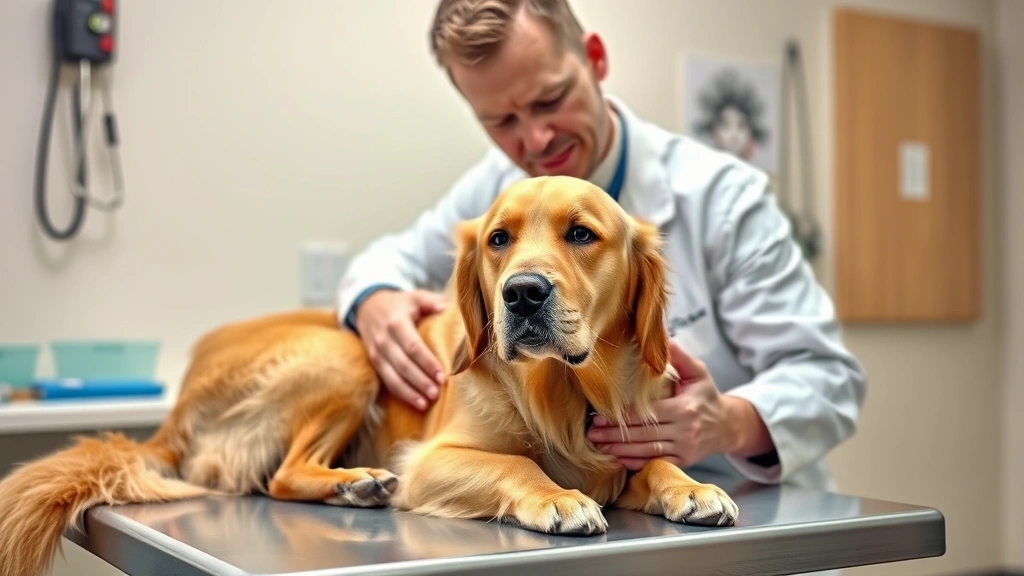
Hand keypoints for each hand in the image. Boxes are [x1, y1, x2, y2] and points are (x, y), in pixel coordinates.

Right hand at [354, 289, 447, 410]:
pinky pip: (387, 381)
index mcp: (396, 323)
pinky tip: (416, 403)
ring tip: (427, 403)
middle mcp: (384, 340)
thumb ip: (431, 301)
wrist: (368, 307)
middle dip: (420, 381)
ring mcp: (376, 353)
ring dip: (410, 392)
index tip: (442, 375)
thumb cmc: (400, 304)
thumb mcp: (415, 297)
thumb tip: (447, 309)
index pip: (412, 346)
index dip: (427, 362)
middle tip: (436, 393)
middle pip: (403, 365)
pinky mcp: (374, 363)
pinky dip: (401, 394)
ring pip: (393, 377)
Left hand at [587, 339, 761, 470]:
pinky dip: (635, 463)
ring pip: (646, 451)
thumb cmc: (707, 396)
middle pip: (642, 434)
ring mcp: (683, 449)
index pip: (647, 414)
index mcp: (685, 409)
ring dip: (619, 449)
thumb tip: (663, 337)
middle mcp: (684, 431)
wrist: (728, 426)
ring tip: (598, 444)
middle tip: (591, 431)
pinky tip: (617, 458)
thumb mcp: (698, 372)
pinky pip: (655, 462)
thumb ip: (679, 356)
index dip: (622, 416)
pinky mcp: (682, 462)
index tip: (599, 414)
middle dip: (614, 434)